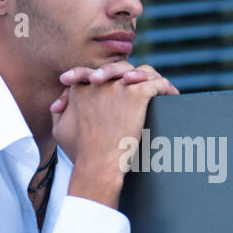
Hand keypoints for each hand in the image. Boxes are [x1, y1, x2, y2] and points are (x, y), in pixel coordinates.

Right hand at [50, 62, 178, 208]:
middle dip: (130, 74)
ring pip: (142, 72)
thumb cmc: (80, 152)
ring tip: (159, 88)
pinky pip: (158, 84)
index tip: (119, 88)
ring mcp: (119, 86)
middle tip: (139, 85)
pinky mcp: (137, 95)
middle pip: (121, 68)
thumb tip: (59, 105)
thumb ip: (60, 112)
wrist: (97, 164)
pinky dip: (167, 88)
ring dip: (151, 78)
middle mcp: (100, 82)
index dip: (108, 78)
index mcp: (81, 88)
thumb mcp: (59, 130)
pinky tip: (173, 96)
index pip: (98, 72)